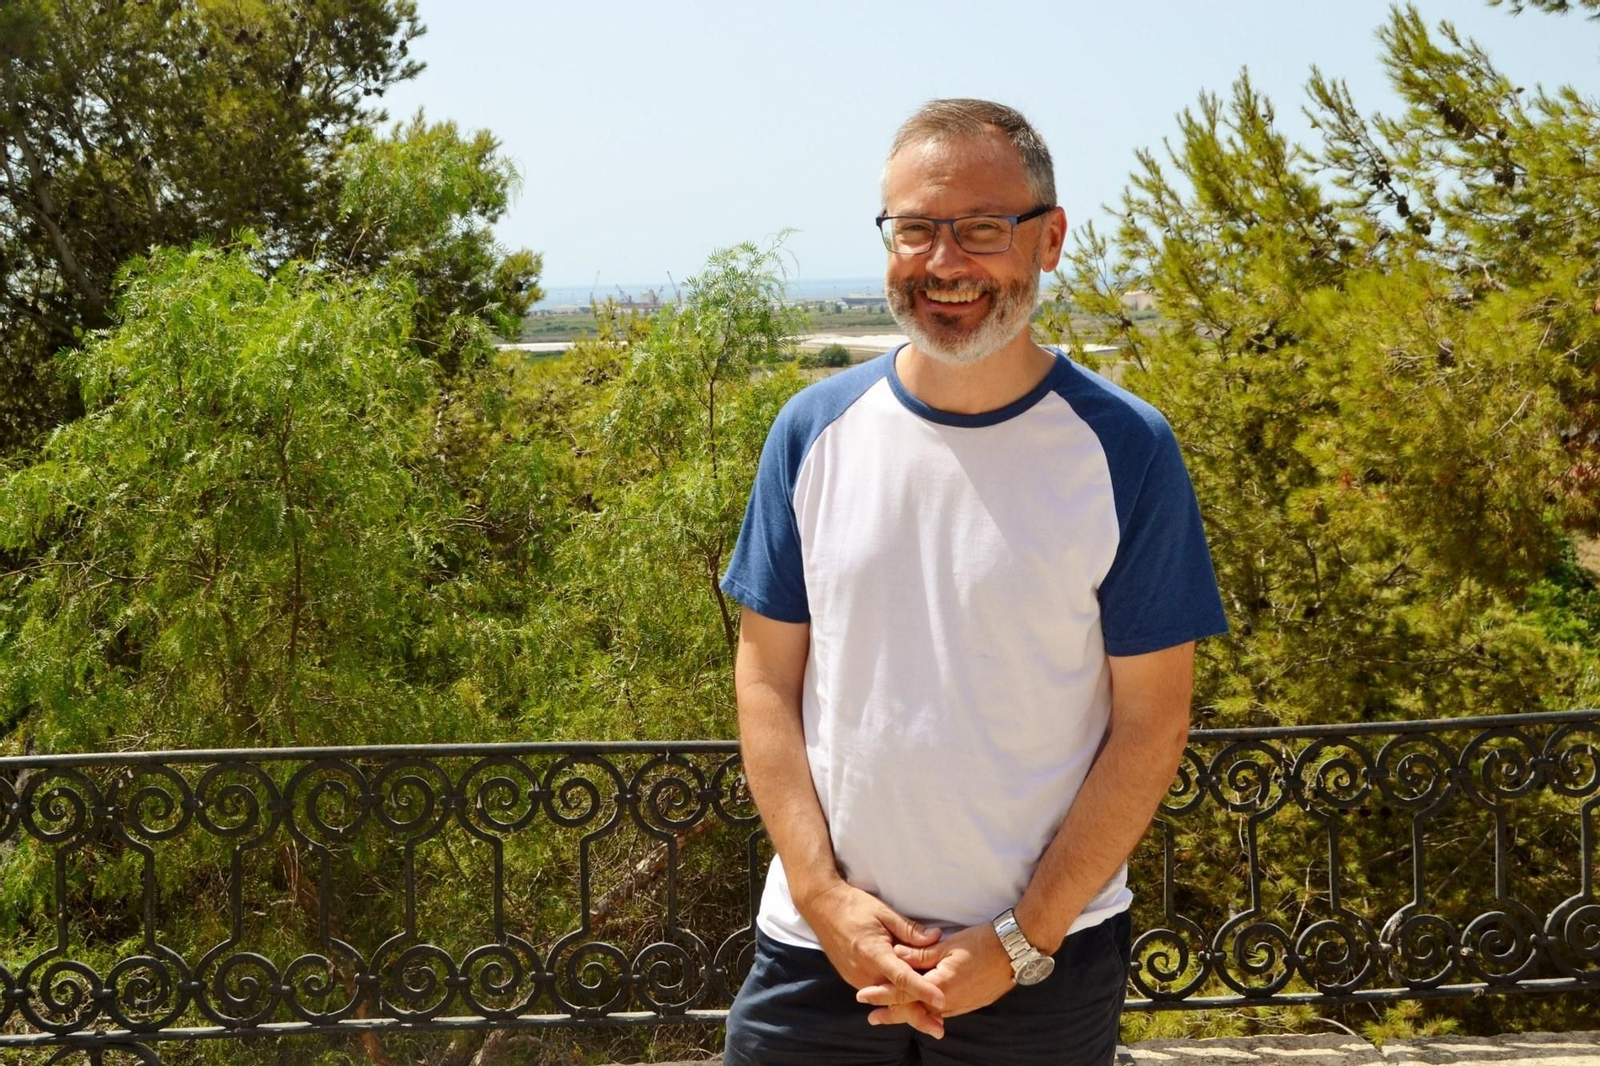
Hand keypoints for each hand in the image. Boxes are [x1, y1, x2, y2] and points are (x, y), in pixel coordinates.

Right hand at [797, 880, 947, 1036]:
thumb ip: (909, 930)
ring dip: (907, 1010)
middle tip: (939, 1030)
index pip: (902, 977)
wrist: (823, 909)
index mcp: (874, 952)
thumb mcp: (885, 912)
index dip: (922, 989)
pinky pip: (877, 995)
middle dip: (917, 1015)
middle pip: (894, 999)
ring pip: (885, 1000)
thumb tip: (936, 937)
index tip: (941, 1000)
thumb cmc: (855, 907)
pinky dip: (893, 1002)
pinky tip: (908, 1006)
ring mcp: (856, 978)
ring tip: (930, 1022)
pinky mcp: (853, 979)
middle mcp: (864, 971)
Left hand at [855, 923, 1016, 1026]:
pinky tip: (921, 1011)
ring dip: (909, 1013)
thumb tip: (896, 956)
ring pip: (928, 1013)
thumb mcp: (947, 945)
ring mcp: (961, 1005)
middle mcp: (949, 1002)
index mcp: (940, 986)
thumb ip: (920, 955)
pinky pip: (943, 1011)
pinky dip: (927, 1012)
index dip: (882, 994)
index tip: (863, 996)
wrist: (1014, 951)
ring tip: (890, 1015)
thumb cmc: (981, 942)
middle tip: (872, 1018)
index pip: (903, 992)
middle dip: (891, 1013)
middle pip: (914, 1010)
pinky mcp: (970, 1004)